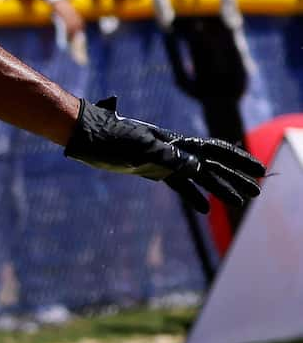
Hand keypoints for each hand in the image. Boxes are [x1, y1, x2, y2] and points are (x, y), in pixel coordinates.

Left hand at [64, 96, 265, 212]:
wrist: (85, 133)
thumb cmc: (110, 136)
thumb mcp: (139, 147)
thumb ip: (168, 157)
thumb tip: (196, 168)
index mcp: (177, 142)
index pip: (216, 152)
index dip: (239, 162)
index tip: (259, 171)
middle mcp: (175, 149)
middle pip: (213, 166)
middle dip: (235, 179)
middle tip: (256, 193)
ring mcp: (163, 160)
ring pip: (199, 176)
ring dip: (219, 189)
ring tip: (239, 203)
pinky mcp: (150, 169)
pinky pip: (178, 184)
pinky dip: (192, 195)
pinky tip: (204, 209)